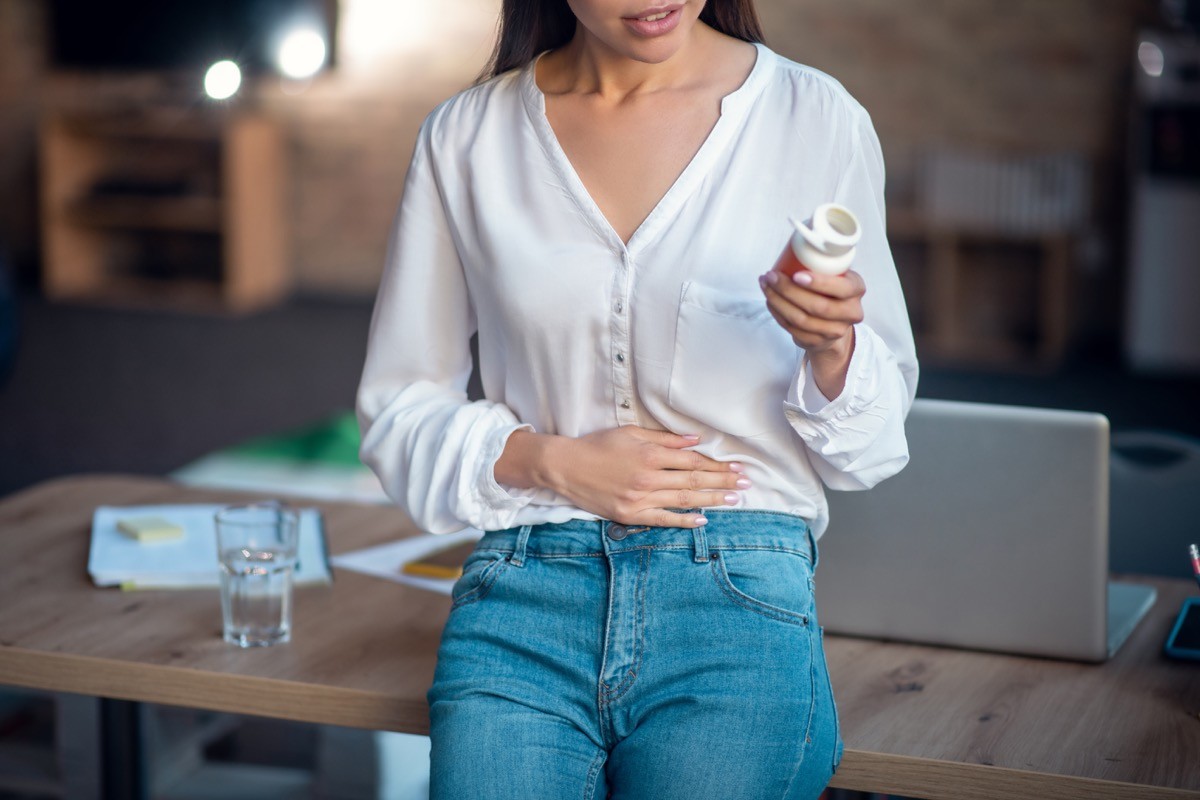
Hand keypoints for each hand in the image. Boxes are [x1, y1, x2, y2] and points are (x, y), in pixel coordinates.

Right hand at [496, 426, 748, 527]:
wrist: (566, 468)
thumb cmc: (598, 446)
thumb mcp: (630, 433)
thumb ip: (664, 438)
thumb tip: (694, 440)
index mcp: (650, 454)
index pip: (692, 461)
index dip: (717, 465)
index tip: (736, 468)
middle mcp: (649, 477)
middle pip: (694, 480)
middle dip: (723, 482)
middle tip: (745, 484)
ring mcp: (640, 498)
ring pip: (684, 499)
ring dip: (712, 500)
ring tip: (734, 500)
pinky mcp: (631, 515)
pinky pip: (664, 519)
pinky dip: (684, 520)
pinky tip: (703, 519)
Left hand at [758, 268, 864, 352]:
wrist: (834, 322)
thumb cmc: (831, 290)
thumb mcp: (836, 273)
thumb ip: (825, 260)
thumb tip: (801, 235)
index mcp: (857, 289)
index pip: (842, 288)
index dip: (819, 283)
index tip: (796, 274)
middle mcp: (851, 312)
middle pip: (817, 306)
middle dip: (788, 290)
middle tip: (771, 276)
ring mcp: (835, 331)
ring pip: (801, 320)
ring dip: (778, 301)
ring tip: (765, 285)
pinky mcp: (817, 342)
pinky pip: (793, 330)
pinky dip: (777, 314)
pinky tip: (770, 301)